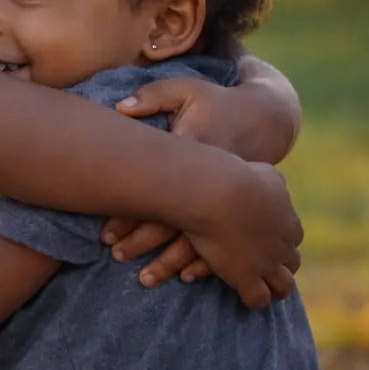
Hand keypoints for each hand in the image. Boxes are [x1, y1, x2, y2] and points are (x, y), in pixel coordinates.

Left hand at [103, 77, 236, 287]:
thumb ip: (152, 96)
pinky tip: (184, 275)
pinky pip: (226, 244)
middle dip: (144, 241)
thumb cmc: (216, 101)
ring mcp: (233, 199)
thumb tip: (120, 107)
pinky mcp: (244, 209)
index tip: (105, 231)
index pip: (159, 189)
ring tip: (144, 279)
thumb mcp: (186, 90)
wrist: (263, 117)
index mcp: (198, 152)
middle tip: (116, 255)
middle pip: (175, 219)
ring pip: (200, 241)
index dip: (131, 212)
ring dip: (170, 260)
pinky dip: (205, 262)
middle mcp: (216, 179)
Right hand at [184, 160, 302, 308]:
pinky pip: (257, 297)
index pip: (293, 235)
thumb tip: (274, 184)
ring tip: (267, 292)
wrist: (215, 192)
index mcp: (288, 219)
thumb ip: (272, 181)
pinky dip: (254, 300)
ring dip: (276, 289)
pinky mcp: (246, 276)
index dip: (281, 239)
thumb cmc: (232, 175)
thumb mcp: (261, 171)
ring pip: (283, 286)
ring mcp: (267, 262)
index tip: (270, 240)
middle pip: (292, 262)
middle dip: (283, 265)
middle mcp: (283, 244)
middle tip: (271, 268)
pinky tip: (245, 298)